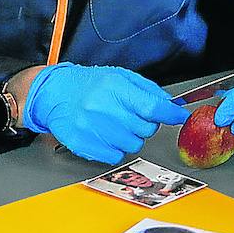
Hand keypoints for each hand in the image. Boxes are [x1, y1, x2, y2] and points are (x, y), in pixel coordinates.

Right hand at [21, 63, 187, 163]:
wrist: (54, 93)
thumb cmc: (89, 84)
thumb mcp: (120, 76)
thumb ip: (148, 90)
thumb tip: (170, 105)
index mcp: (114, 87)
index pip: (152, 107)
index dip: (171, 114)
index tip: (179, 117)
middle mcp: (102, 108)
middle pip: (145, 129)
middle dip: (146, 124)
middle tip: (134, 116)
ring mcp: (91, 128)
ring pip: (132, 145)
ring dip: (131, 137)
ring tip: (117, 124)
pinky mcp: (82, 144)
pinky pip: (115, 156)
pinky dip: (115, 148)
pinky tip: (106, 135)